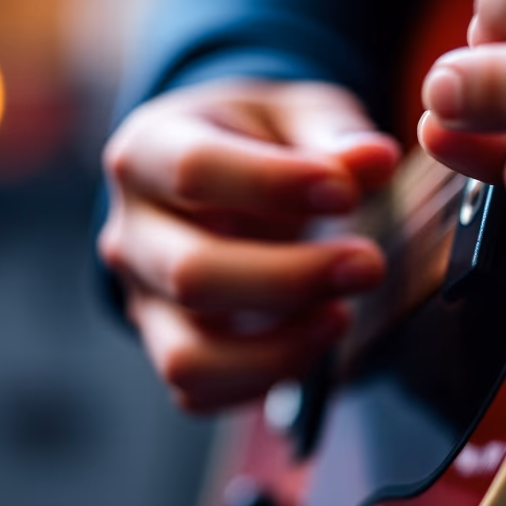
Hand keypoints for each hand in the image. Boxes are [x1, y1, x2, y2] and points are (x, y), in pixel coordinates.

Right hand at [99, 79, 398, 411]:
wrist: (215, 177)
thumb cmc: (257, 139)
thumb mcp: (293, 114)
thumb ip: (332, 133)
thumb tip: (375, 158)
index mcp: (149, 149)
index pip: (194, 171)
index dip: (275, 185)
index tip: (348, 192)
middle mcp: (131, 229)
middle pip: (190, 275)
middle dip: (291, 279)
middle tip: (368, 264)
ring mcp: (141, 298)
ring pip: (188, 355)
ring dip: (279, 348)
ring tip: (341, 315)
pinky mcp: (164, 345)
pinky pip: (199, 392)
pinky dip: (264, 380)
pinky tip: (315, 339)